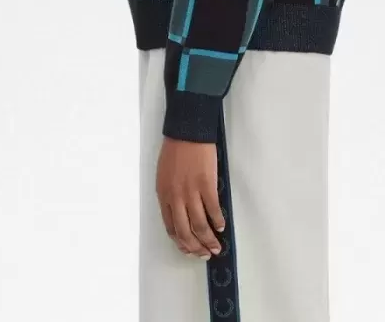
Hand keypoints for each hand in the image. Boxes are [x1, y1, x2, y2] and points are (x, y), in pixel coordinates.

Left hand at [156, 136, 225, 258]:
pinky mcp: (206, 184)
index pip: (171, 228)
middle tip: (205, 254)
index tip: (189, 249)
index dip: (181, 243)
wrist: (187, 130)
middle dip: (196, 247)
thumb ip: (170, 194)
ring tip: (216, 246)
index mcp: (163, 195)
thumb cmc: (175, 148)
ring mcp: (191, 191)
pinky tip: (221, 226)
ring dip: (209, 240)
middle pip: (185, 231)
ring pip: (199, 225)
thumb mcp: (164, 174)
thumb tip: (182, 213)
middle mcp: (175, 197)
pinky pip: (213, 209)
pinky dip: (218, 221)